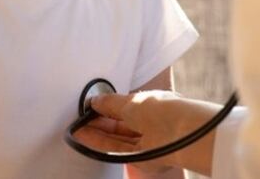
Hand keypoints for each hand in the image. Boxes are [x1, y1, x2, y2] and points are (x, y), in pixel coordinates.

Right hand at [72, 90, 221, 175]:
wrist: (181, 133)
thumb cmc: (163, 110)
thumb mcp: (130, 101)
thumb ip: (110, 103)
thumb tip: (94, 101)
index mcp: (151, 105)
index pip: (124, 107)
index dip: (106, 107)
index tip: (89, 107)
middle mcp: (149, 124)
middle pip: (119, 124)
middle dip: (99, 121)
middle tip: (79, 119)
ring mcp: (146, 142)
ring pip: (116, 138)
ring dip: (96, 133)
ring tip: (77, 129)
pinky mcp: (141, 159)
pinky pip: (116, 149)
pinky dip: (99, 143)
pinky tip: (85, 137)